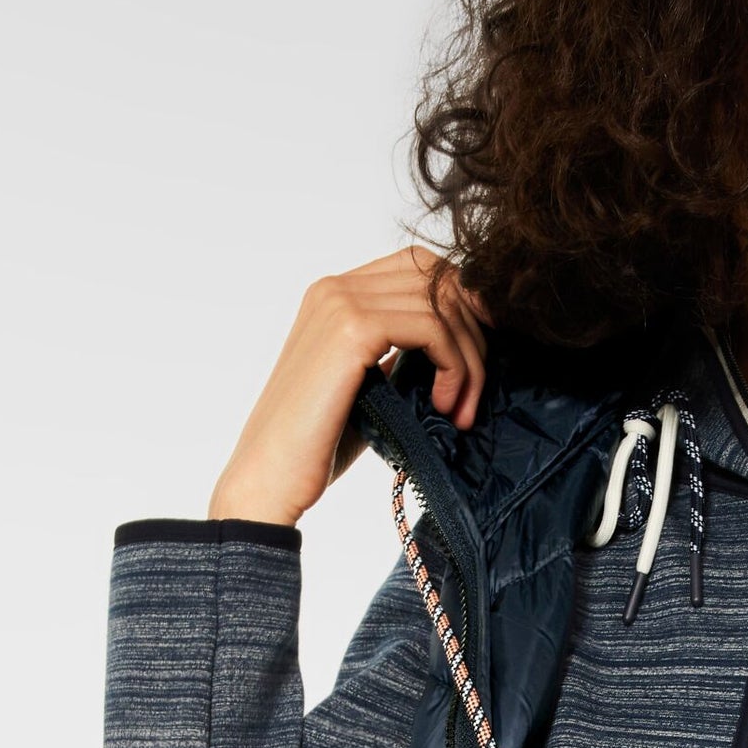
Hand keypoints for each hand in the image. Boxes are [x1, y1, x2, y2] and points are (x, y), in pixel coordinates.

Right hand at [206, 247, 489, 525]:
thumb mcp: (371, 388)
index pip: (419, 269)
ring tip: (459, 411)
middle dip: (471, 333)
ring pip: (440, 303)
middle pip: (437, 277)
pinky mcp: (352, 329)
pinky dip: (453, 366)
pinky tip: (444, 406)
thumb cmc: (318, 445)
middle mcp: (336, 287)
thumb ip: (402, 357)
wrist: (270, 478)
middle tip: (473, 394)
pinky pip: (432, 326)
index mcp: (336, 296)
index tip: (476, 361)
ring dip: (468, 360)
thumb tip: (458, 347)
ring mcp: (341, 302)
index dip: (459, 307)